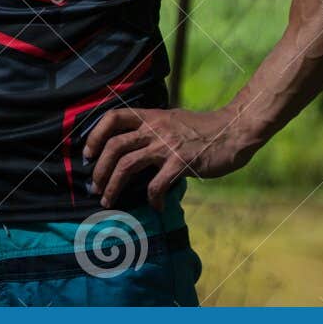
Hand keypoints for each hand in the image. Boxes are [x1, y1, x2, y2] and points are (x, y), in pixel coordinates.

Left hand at [83, 107, 254, 210]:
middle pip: (114, 146)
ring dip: (113, 186)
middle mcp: (155, 128)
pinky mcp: (182, 162)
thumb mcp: (172, 120)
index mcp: (151, 116)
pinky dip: (151, 199)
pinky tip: (154, 207)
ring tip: (108, 200)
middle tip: (95, 186)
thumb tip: (132, 148)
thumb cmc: (203, 130)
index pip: (113, 117)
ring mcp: (167, 145)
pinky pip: (157, 185)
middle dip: (99, 169)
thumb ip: (152, 129)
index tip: (87, 155)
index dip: (95, 135)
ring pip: (127, 164)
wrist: (234, 131)